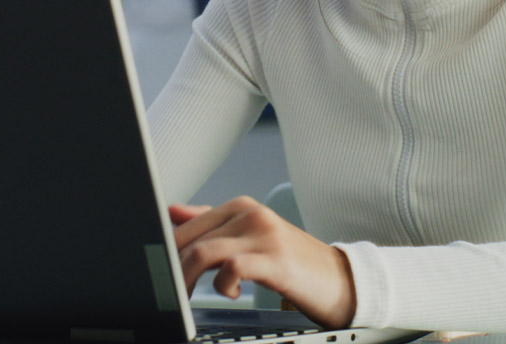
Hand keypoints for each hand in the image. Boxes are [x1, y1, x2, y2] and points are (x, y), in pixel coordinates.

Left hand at [169, 196, 356, 328]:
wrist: (344, 282)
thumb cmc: (295, 264)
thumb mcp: (252, 238)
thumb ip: (213, 225)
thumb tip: (173, 212)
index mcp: (241, 207)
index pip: (187, 224)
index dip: (168, 251)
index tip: (161, 272)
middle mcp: (250, 214)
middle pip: (191, 238)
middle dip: (173, 268)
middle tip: (170, 291)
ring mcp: (264, 234)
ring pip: (205, 250)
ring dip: (188, 279)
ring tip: (189, 297)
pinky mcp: (275, 259)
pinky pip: (232, 266)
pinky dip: (221, 284)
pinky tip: (229, 293)